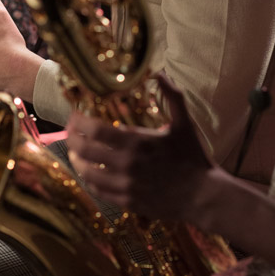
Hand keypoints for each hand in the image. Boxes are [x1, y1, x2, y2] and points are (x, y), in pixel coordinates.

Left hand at [66, 74, 213, 219]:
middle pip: (85, 151)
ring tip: (74, 152)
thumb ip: (172, 96)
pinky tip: (88, 174)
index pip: (95, 130)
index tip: (73, 115)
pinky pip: (100, 192)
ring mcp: (126, 186)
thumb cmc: (194, 157)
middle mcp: (127, 165)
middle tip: (69, 131)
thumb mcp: (185, 124)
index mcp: (138, 142)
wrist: (204, 196)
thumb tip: (160, 73)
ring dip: (76, 161)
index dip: (78, 122)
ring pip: (88, 174)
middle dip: (72, 139)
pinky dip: (89, 181)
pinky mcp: (129, 202)